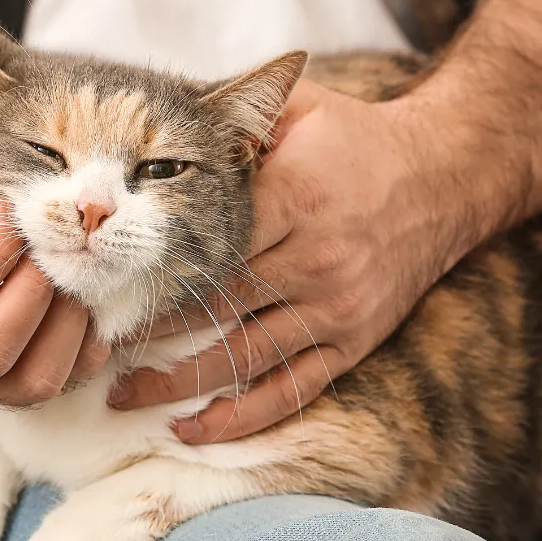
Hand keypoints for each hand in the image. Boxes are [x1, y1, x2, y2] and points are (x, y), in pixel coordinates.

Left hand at [109, 81, 473, 442]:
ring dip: (181, 383)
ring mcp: (335, 308)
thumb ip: (237, 117)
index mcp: (295, 200)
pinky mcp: (353, 342)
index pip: (210, 245)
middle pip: (217, 306)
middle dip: (150, 331)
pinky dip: (243, 417)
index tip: (104, 285)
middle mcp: (315, 260)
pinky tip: (193, 431)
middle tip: (94, 345)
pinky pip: (293, 391)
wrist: (447, 175)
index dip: (154, 269)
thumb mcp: (300, 109)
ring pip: (246, 357)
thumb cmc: (356, 140)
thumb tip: (165, 117)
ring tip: (124, 395)